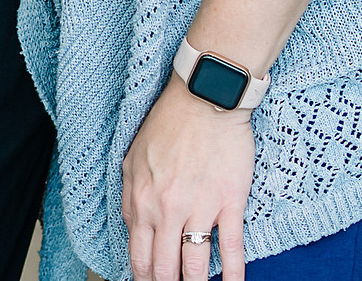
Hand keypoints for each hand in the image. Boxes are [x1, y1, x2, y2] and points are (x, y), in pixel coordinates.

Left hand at [122, 76, 252, 280]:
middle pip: (165, 268)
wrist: (203, 99)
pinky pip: (230, 248)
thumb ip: (130, 197)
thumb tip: (133, 229)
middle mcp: (166, 210)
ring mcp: (199, 209)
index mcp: (141, 201)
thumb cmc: (167, 124)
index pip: (139, 257)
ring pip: (195, 265)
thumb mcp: (132, 159)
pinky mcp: (228, 203)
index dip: (144, 279)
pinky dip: (231, 274)